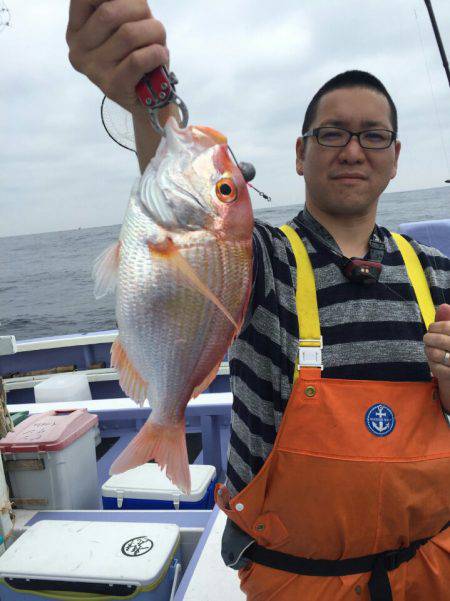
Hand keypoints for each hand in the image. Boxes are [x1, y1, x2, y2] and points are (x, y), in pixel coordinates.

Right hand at [66, 0, 168, 114]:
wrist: (150, 98)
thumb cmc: (138, 53)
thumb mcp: (124, 23)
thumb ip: (120, 5)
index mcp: (77, 30)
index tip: (133, 2)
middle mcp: (79, 50)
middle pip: (110, 12)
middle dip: (140, 11)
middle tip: (151, 24)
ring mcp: (94, 71)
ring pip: (128, 34)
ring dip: (154, 32)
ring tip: (159, 42)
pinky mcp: (113, 87)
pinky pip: (138, 60)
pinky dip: (157, 53)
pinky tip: (160, 56)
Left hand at [424, 304, 449, 408]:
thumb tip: (444, 306)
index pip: (449, 327)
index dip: (437, 326)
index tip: (431, 328)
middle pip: (442, 340)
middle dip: (430, 338)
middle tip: (427, 339)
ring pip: (437, 354)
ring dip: (429, 351)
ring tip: (430, 350)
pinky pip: (437, 369)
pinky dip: (432, 365)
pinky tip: (434, 363)